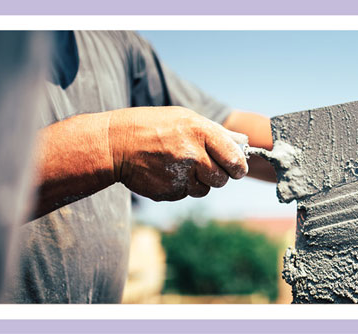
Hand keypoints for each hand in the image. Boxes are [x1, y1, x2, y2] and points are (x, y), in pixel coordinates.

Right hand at [108, 106, 248, 200]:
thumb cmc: (153, 127)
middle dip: (219, 175)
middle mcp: (193, 155)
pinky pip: (187, 194)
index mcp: (200, 131)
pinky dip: (182, 187)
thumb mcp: (185, 118)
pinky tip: (167, 172)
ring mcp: (180, 176)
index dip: (239, 167)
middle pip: (222, 178)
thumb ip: (215, 132)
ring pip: (206, 189)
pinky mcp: (169, 192)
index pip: (234, 158)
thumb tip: (243, 142)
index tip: (237, 168)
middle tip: (208, 167)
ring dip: (200, 181)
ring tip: (182, 166)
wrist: (114, 145)